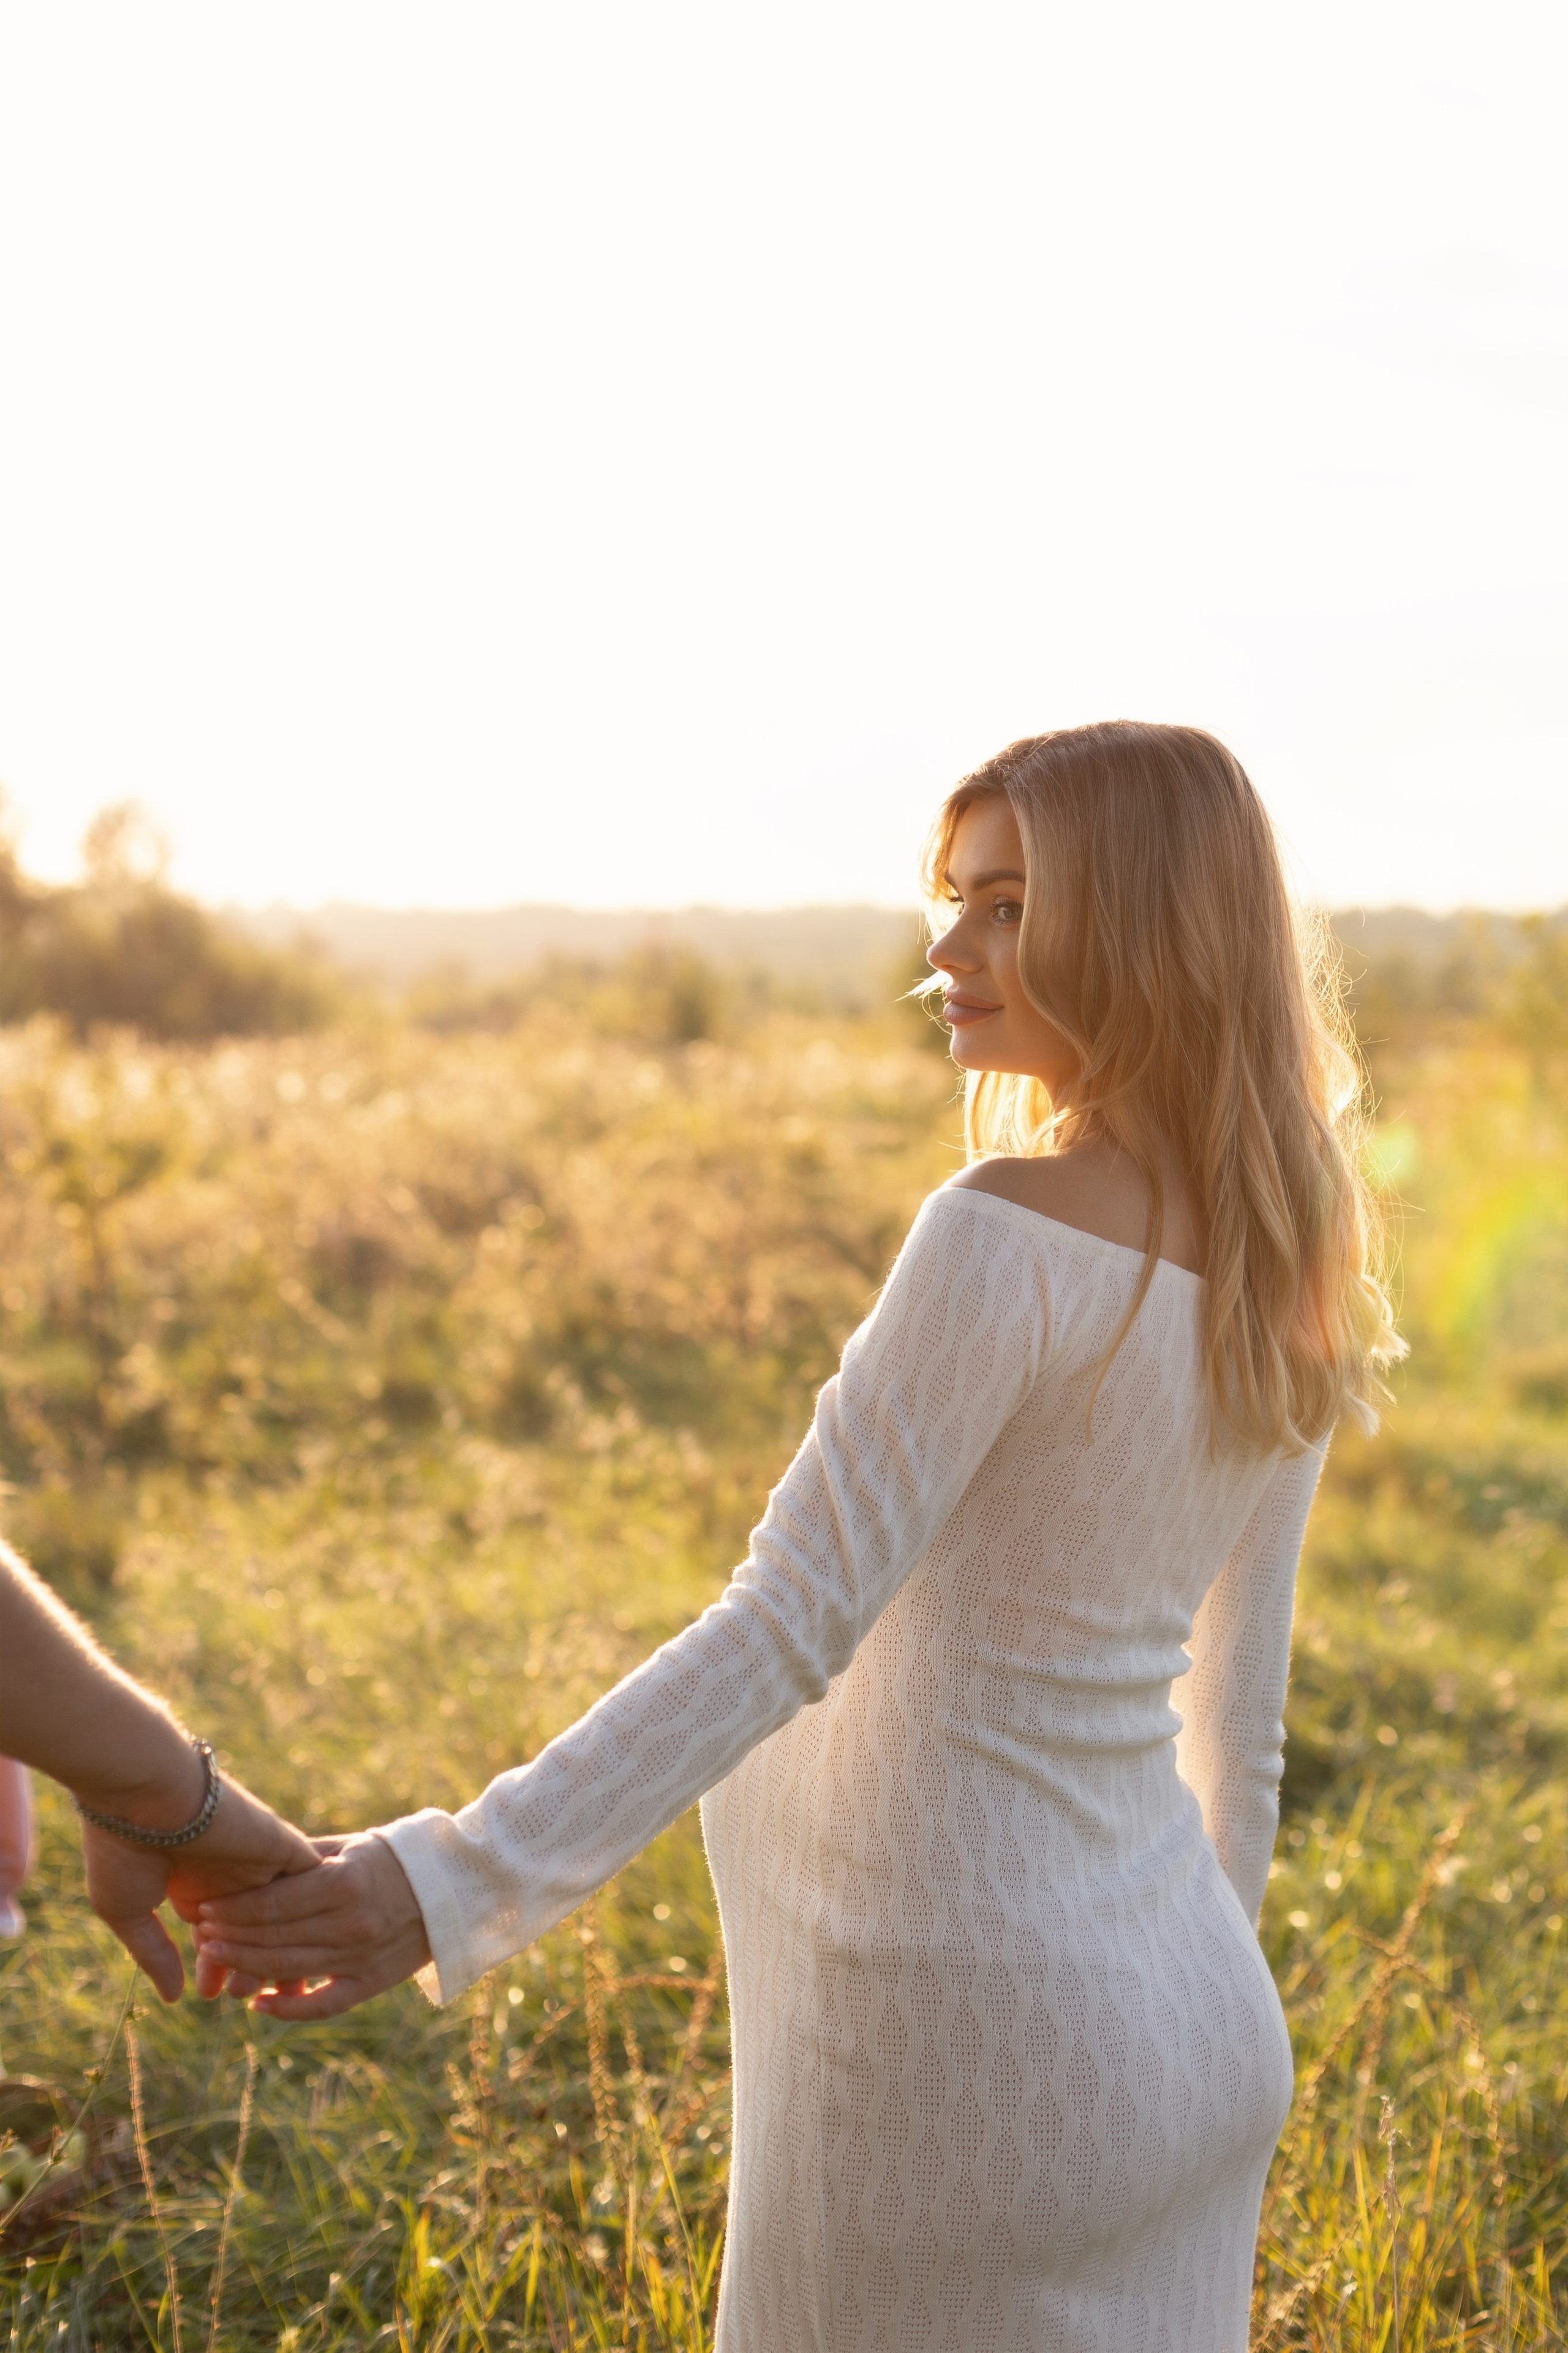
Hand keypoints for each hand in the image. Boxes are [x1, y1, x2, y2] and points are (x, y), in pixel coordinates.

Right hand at [82, 1775, 319, 2003]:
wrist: (143, 1793)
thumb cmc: (122, 1848)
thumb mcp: (128, 1910)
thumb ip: (154, 1953)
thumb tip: (172, 1996)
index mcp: (192, 1883)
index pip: (218, 1934)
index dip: (217, 1967)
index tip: (210, 1994)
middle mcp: (228, 1872)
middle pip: (254, 1930)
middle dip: (250, 1967)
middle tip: (242, 1998)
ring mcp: (256, 1857)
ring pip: (283, 1914)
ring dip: (277, 1949)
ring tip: (267, 1985)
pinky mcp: (282, 1844)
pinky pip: (309, 1884)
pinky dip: (308, 1913)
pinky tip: (308, 1942)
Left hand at [195, 1831, 430, 2017]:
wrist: (452, 1888)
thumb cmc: (393, 1858)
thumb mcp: (350, 1847)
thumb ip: (303, 1857)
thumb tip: (252, 1862)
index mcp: (344, 1884)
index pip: (273, 1903)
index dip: (235, 1908)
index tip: (206, 1906)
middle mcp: (350, 1923)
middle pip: (274, 1937)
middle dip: (232, 1935)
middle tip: (201, 1932)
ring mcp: (360, 1957)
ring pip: (289, 1970)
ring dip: (247, 1966)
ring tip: (216, 1959)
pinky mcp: (372, 1983)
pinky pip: (323, 2005)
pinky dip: (288, 2009)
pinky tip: (258, 2004)